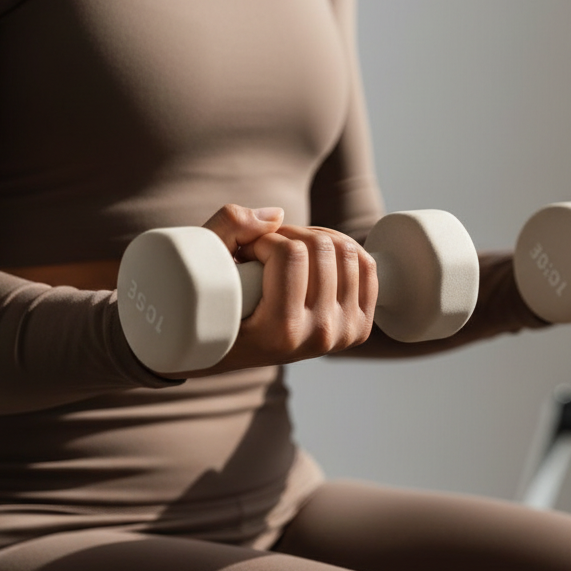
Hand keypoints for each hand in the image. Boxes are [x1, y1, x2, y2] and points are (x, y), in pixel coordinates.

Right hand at [171, 204, 377, 376]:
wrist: (222, 355)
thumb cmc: (208, 312)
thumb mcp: (203, 269)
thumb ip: (228, 230)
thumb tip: (277, 215)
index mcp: (282, 331)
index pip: (291, 254)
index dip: (266, 239)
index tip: (246, 253)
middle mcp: (319, 336)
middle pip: (323, 248)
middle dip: (289, 235)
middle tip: (266, 249)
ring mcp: (344, 334)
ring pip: (347, 251)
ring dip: (314, 239)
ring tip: (286, 254)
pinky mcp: (359, 327)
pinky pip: (368, 266)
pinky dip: (342, 249)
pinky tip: (315, 256)